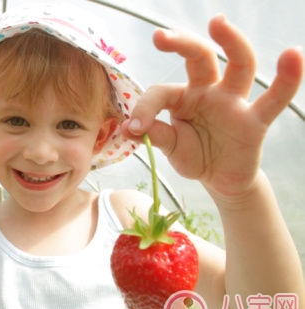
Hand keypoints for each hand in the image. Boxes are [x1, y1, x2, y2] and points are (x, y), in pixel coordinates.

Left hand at [122, 15, 302, 197]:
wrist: (219, 179)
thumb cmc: (194, 155)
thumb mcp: (170, 147)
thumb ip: (155, 134)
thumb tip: (128, 128)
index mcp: (182, 97)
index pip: (162, 92)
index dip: (145, 108)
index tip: (133, 128)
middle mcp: (208, 91)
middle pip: (200, 57)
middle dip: (182, 44)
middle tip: (161, 37)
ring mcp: (233, 102)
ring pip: (238, 65)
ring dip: (230, 43)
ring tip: (217, 23)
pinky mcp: (255, 120)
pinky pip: (275, 98)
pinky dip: (287, 79)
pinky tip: (293, 55)